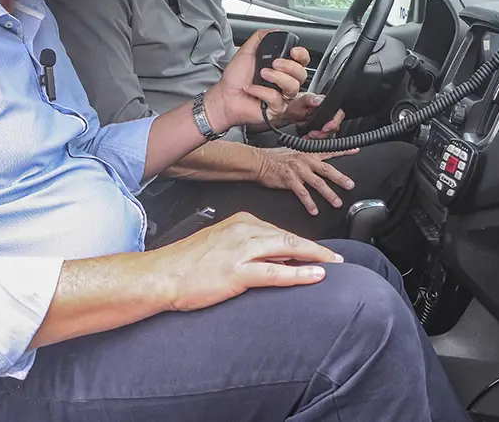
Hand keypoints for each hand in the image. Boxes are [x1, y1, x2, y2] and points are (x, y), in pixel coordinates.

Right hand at [152, 212, 343, 311]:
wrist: (161, 275)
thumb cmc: (185, 264)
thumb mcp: (219, 245)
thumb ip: (245, 247)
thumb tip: (271, 258)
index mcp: (239, 222)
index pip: (279, 231)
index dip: (301, 244)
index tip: (317, 253)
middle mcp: (243, 231)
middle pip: (289, 237)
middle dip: (317, 248)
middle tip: (337, 257)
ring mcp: (240, 251)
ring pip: (288, 250)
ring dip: (316, 257)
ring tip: (335, 265)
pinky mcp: (237, 273)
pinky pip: (275, 272)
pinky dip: (300, 273)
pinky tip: (316, 275)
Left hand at [205, 30, 309, 129]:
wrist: (224, 95)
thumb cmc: (235, 78)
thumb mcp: (246, 51)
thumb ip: (260, 38)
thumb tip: (273, 30)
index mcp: (280, 68)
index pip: (301, 61)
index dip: (302, 55)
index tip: (293, 52)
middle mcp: (283, 81)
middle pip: (301, 74)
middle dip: (288, 66)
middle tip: (273, 63)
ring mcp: (282, 96)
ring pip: (293, 87)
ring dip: (277, 78)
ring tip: (262, 75)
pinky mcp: (276, 109)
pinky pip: (278, 99)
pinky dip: (263, 92)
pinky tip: (253, 90)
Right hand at [254, 147, 358, 214]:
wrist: (258, 161)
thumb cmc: (274, 158)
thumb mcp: (293, 151)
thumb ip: (306, 154)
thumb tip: (315, 158)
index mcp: (307, 153)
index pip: (328, 150)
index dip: (343, 150)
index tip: (355, 150)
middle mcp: (305, 160)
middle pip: (327, 170)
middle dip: (341, 178)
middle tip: (350, 186)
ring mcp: (298, 170)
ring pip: (318, 183)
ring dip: (329, 194)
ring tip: (337, 203)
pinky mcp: (289, 180)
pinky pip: (302, 193)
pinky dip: (309, 203)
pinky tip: (314, 210)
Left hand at [280, 93, 345, 138]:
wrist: (289, 112)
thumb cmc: (296, 103)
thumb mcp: (301, 99)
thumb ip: (310, 99)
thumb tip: (318, 101)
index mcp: (327, 105)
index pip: (339, 114)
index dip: (334, 123)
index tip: (325, 128)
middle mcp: (328, 114)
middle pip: (335, 127)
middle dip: (324, 133)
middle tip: (313, 133)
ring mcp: (325, 123)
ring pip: (329, 134)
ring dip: (319, 137)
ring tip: (308, 135)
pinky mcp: (320, 131)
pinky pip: (321, 138)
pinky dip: (314, 140)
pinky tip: (307, 137)